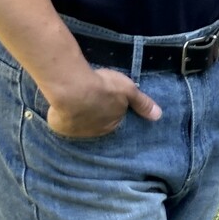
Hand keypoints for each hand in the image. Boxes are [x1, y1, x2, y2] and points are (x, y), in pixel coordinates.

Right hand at [46, 66, 161, 137]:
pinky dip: (62, 116)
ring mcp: (76, 131)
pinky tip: (62, 107)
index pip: (114, 119)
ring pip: (80, 124)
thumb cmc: (103, 88)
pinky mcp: (59, 127)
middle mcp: (95, 132)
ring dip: (79, 115)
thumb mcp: (128, 90)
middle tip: (90, 99)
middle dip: (95, 114)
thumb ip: (142, 103)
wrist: (73, 89)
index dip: (110, 109)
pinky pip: (62, 123)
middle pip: (97, 123)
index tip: (105, 100)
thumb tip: (159, 116)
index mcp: (112, 124)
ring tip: (75, 101)